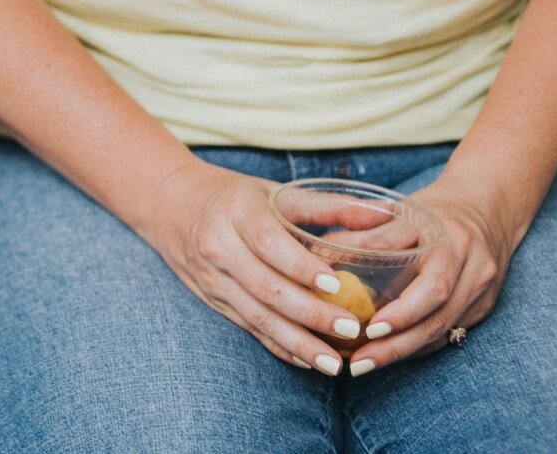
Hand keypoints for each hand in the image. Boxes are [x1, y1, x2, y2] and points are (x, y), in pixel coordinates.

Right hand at [144, 160, 368, 374]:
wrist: (169, 205)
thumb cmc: (233, 196)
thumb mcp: (275, 192)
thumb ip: (330, 207)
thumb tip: (388, 213)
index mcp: (236, 213)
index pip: (271, 244)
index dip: (304, 267)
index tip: (338, 285)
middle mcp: (219, 247)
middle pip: (268, 288)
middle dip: (312, 314)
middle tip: (352, 328)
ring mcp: (213, 278)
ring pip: (258, 317)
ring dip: (299, 343)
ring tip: (336, 364)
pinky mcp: (212, 300)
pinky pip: (249, 328)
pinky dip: (280, 347)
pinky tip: (308, 362)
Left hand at [350, 178, 519, 370]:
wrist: (487, 210)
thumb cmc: (426, 214)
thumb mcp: (393, 212)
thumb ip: (357, 234)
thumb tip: (312, 259)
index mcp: (434, 227)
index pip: (406, 260)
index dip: (387, 294)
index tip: (363, 323)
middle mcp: (462, 254)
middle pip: (433, 300)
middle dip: (396, 335)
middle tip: (359, 357)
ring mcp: (479, 282)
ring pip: (444, 324)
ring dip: (403, 349)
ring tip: (365, 364)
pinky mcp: (484, 304)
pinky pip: (450, 332)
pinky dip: (418, 346)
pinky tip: (389, 356)